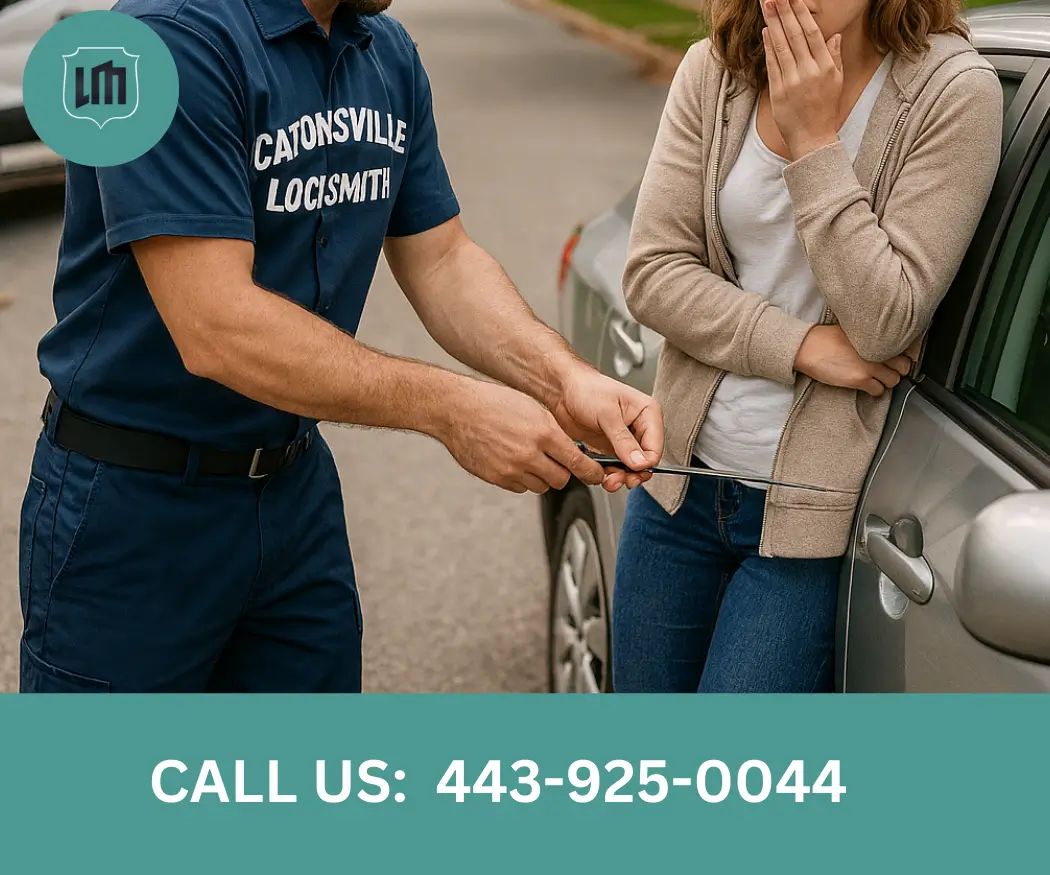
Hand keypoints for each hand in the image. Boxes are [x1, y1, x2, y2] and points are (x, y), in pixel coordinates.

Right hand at [440, 378, 605, 494]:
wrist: (457, 410)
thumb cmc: (493, 403)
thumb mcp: (532, 409)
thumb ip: (554, 432)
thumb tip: (572, 450)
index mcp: (544, 433)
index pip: (578, 463)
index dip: (592, 473)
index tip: (596, 476)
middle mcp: (530, 454)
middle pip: (561, 479)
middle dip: (563, 473)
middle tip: (557, 462)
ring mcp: (513, 469)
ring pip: (541, 486)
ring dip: (542, 476)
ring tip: (530, 457)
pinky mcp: (498, 478)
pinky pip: (521, 488)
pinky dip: (523, 479)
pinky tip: (514, 461)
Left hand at [550, 365, 663, 492]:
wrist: (562, 389)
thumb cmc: (586, 388)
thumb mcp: (607, 414)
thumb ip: (623, 440)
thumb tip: (639, 462)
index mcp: (646, 413)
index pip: (655, 447)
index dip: (645, 463)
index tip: (632, 469)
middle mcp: (637, 428)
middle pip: (644, 461)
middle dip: (633, 474)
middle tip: (622, 479)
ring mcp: (622, 440)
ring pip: (629, 468)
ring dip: (620, 477)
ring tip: (610, 480)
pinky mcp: (608, 448)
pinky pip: (613, 468)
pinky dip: (608, 474)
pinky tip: (601, 474)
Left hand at [762, 0, 843, 159]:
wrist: (812, 139)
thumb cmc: (825, 110)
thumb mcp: (837, 82)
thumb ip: (834, 57)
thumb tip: (832, 36)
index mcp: (825, 66)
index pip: (811, 32)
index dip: (801, 13)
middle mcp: (809, 71)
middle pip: (794, 35)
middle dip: (784, 11)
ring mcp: (792, 82)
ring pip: (781, 46)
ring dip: (773, 23)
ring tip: (767, 4)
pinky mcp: (778, 92)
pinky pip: (773, 65)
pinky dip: (769, 47)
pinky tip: (767, 31)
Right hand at [794, 325, 912, 396]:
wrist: (808, 347)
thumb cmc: (825, 338)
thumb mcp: (852, 330)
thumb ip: (869, 336)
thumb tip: (879, 342)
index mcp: (876, 337)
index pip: (904, 349)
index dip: (902, 356)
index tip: (897, 359)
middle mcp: (877, 352)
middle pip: (903, 366)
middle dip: (897, 370)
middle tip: (888, 371)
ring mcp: (869, 366)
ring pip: (893, 381)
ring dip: (886, 381)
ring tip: (876, 379)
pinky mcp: (859, 379)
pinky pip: (878, 391)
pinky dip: (875, 390)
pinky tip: (867, 385)